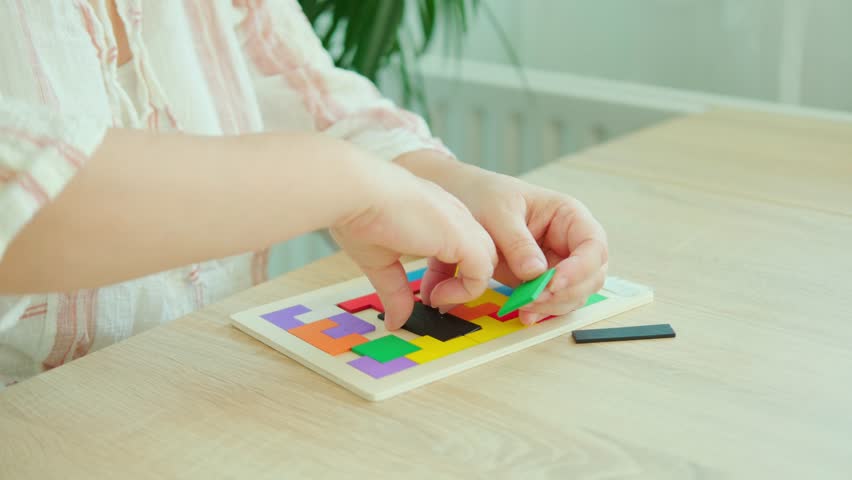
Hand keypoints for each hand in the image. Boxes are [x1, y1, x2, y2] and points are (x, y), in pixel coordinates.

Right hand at [331, 160, 496, 329]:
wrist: (358, 193)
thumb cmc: (361, 215)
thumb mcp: (380, 262)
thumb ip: (395, 291)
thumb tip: (395, 320)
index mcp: (438, 218)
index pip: (463, 247)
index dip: (452, 275)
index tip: (428, 295)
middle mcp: (455, 218)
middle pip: (481, 254)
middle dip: (464, 283)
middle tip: (435, 300)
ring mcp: (462, 225)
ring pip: (488, 262)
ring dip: (466, 288)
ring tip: (435, 299)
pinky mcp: (463, 237)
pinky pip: (483, 272)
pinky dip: (467, 291)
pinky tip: (436, 296)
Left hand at [398, 154, 607, 325]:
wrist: (462, 201)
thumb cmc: (485, 196)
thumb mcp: (499, 213)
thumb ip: (517, 242)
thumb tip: (536, 272)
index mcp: (568, 216)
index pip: (593, 245)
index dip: (580, 268)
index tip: (554, 282)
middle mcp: (569, 242)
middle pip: (589, 276)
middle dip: (566, 293)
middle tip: (533, 300)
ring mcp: (556, 264)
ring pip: (572, 294)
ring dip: (552, 306)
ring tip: (523, 308)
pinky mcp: (539, 281)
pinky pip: (550, 301)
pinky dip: (540, 311)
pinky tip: (523, 314)